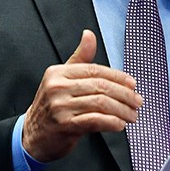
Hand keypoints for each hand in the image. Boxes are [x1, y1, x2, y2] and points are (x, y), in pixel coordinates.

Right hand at [22, 29, 141, 162]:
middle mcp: (57, 87)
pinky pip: (94, 120)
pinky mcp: (64, 125)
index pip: (95, 70)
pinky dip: (111, 122)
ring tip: (132, 115)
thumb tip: (89, 34)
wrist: (32, 136)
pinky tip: (120, 124)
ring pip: (100, 103)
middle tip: (137, 102)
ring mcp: (60, 106)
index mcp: (58, 73)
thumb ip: (80, 59)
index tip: (133, 84)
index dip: (118, 77)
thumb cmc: (52, 107)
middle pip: (100, 86)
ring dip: (122, 110)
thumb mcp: (62, 79)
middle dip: (124, 94)